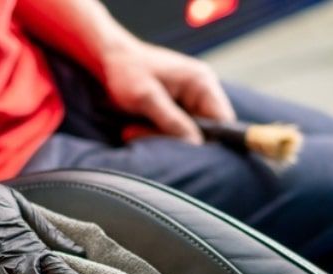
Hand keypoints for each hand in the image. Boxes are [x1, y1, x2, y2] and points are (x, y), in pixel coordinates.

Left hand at [99, 42, 235, 143]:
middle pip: (205, 130)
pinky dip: (157, 134)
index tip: (190, 154)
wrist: (110, 59)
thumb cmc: (127, 70)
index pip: (223, 119)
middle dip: (179, 140)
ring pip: (187, 134)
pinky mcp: (175, 110)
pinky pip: (174, 130)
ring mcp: (188, 101)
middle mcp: (201, 92)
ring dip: (162, 137)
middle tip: (148, 136)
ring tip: (135, 130)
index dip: (212, 141)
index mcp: (202, 82)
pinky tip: (137, 128)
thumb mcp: (146, 96)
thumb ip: (171, 120)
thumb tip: (195, 144)